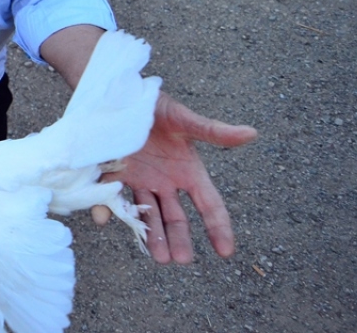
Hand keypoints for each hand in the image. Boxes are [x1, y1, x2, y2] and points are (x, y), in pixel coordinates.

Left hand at [95, 93, 257, 263]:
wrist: (121, 97)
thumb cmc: (157, 106)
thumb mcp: (184, 120)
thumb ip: (213, 131)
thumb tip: (252, 133)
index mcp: (188, 171)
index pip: (209, 205)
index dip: (218, 228)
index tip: (225, 252)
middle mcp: (166, 182)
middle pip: (176, 217)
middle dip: (178, 238)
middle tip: (179, 259)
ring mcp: (141, 182)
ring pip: (148, 214)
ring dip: (152, 235)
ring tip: (158, 257)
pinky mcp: (115, 177)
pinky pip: (111, 197)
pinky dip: (107, 208)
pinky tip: (104, 219)